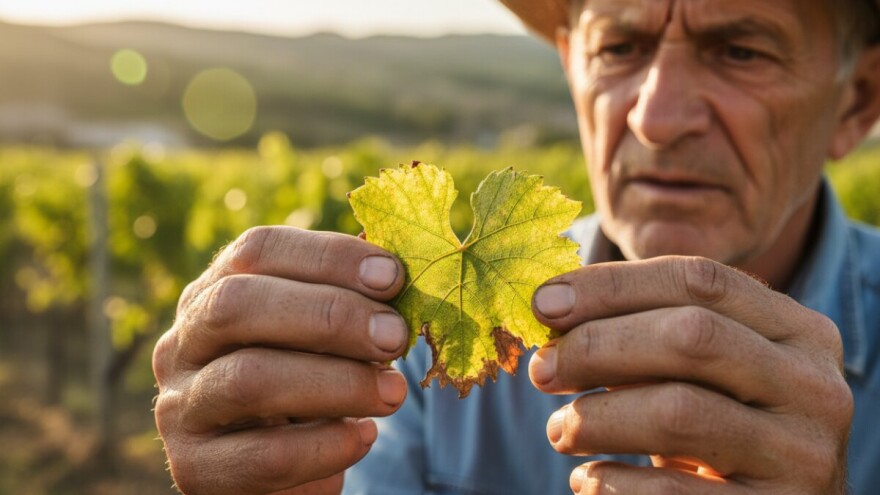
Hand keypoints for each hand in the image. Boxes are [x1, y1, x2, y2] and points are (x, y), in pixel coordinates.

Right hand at [152, 227, 408, 493]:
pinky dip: (326, 445)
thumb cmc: (304, 383)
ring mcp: (180, 407)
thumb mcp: (317, 336)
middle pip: (238, 305)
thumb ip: (347, 299)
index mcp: (212, 292)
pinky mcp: (194, 469)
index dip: (327, 256)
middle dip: (329, 316)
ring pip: (248, 380)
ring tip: (393, 391)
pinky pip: (264, 456)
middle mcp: (182, 343)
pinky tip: (365, 436)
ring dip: (337, 383)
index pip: (257, 251)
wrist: (272, 467)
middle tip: (395, 336)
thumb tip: (394, 266)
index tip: (393, 276)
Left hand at [529, 256, 851, 493]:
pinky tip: (590, 479)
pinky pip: (672, 491)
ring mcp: (803, 455)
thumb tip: (550, 307)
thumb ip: (644, 331)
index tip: (542, 304)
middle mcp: (814, 386)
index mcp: (797, 330)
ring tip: (560, 430)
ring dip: (595, 417)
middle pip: (690, 336)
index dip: (610, 285)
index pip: (698, 279)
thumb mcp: (698, 372)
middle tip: (541, 370)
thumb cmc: (716, 427)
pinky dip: (612, 483)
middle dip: (597, 346)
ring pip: (677, 411)